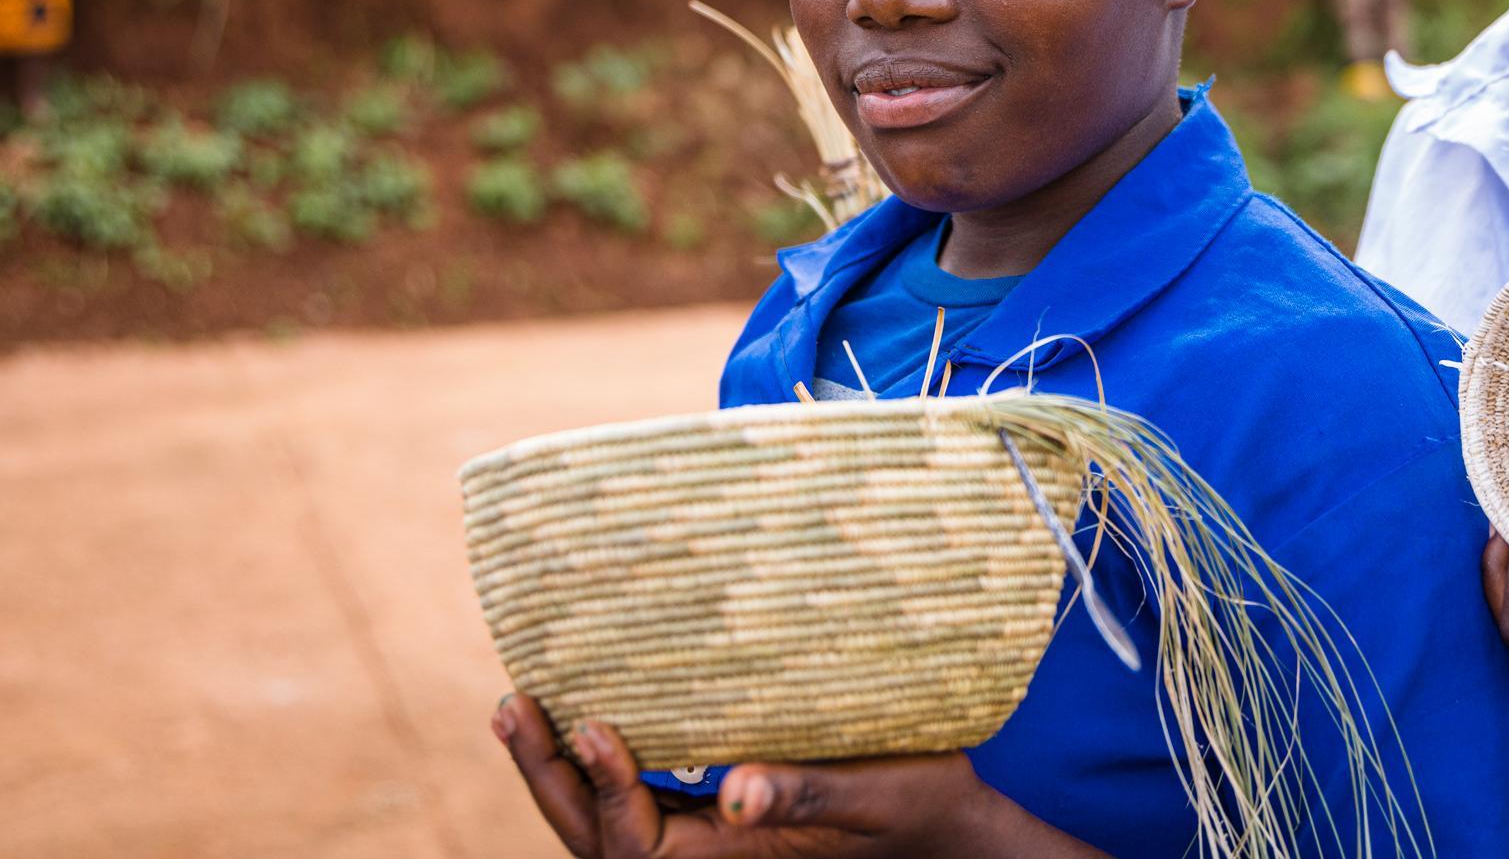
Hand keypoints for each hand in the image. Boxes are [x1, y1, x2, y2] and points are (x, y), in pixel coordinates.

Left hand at [494, 694, 1001, 857]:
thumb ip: (807, 792)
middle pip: (598, 841)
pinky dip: (597, 771)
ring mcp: (708, 845)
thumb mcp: (878, 793)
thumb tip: (734, 789)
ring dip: (559, 775)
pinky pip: (637, 806)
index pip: (639, 847)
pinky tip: (586, 718)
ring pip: (607, 828)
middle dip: (549, 779)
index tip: (593, 724)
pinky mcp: (715, 821)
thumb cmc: (923, 809)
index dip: (604, 791)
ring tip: (522, 709)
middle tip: (515, 706)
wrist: (952, 834)